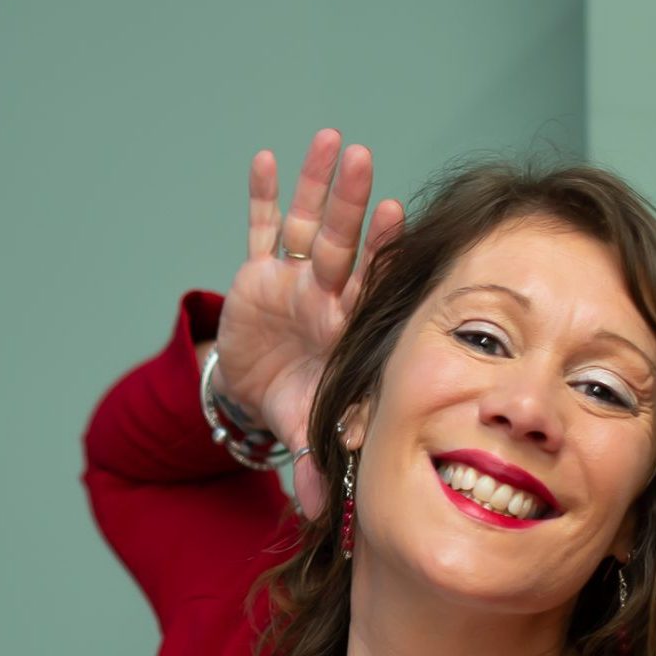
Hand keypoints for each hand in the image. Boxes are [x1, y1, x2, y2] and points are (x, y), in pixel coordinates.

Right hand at [212, 128, 404, 520]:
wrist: (265, 389)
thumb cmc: (299, 400)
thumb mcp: (304, 426)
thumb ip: (316, 462)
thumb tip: (321, 514)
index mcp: (342, 325)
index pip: (364, 281)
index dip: (378, 250)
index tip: (397, 214)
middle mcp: (324, 293)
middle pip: (339, 241)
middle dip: (349, 200)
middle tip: (363, 158)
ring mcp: (292, 278)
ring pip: (306, 224)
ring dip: (316, 184)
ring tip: (329, 141)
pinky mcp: (257, 274)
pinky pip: (260, 229)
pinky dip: (261, 197)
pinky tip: (265, 159)